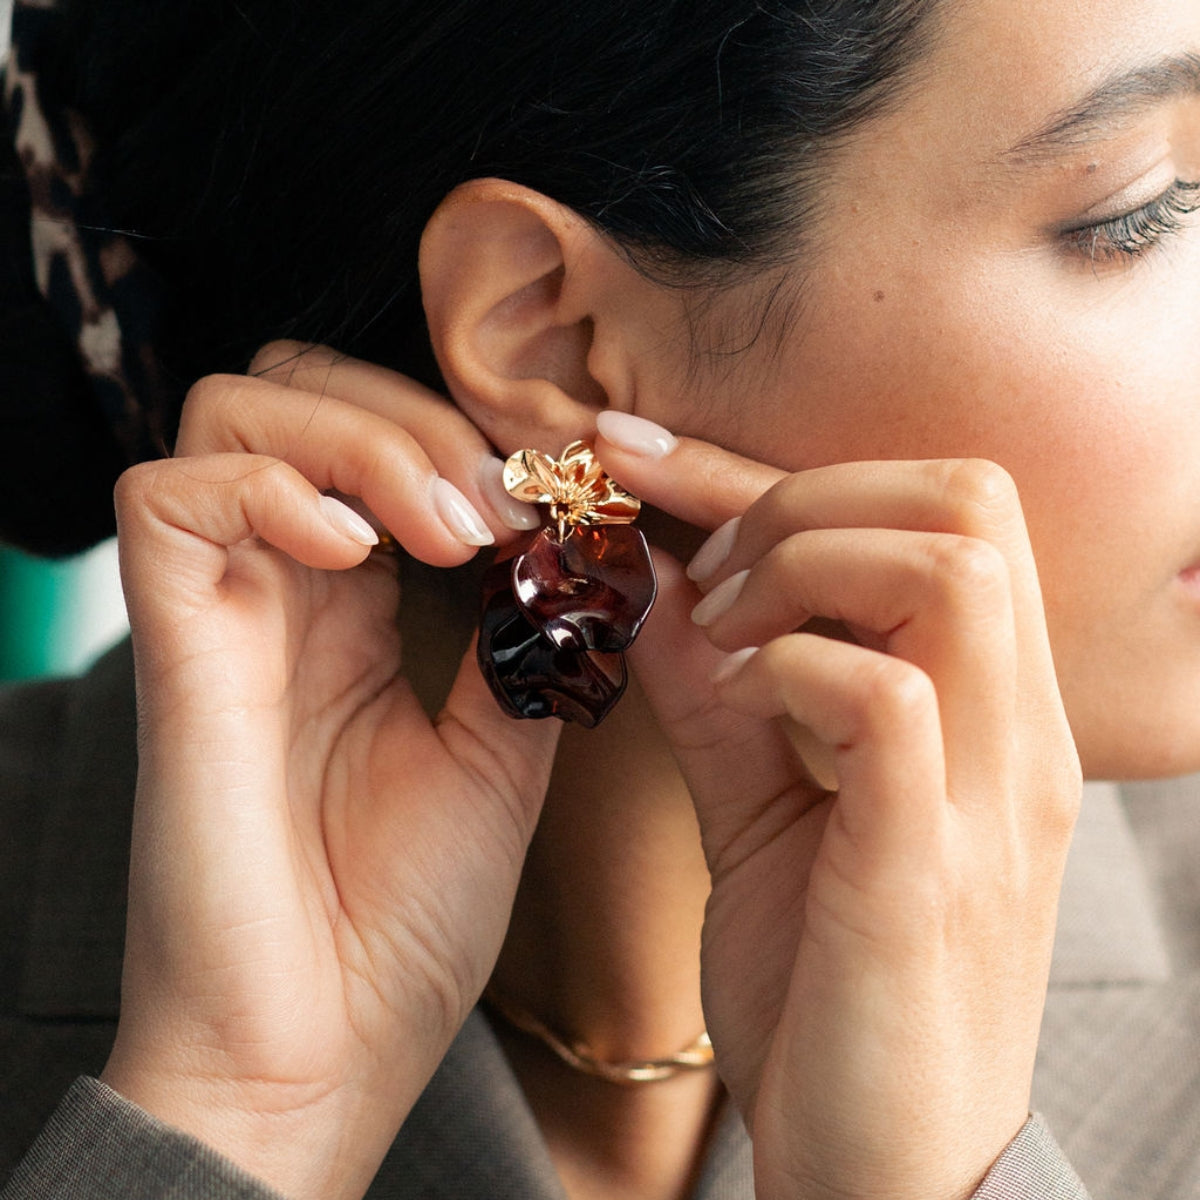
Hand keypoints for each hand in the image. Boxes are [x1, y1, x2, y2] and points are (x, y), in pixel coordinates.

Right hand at [104, 344, 559, 1199]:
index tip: (550, 485)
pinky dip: (272, 490)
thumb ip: (517, 637)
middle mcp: (282, 592)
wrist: (323, 1049)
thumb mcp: (500, 751)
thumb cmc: (405, 918)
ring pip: (235, 414)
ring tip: (445, 530)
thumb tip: (564, 544)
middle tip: (493, 504)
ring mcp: (223, 610)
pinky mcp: (170, 644)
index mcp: (355, 610)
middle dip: (411, 416)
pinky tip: (357, 555)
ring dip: (359, 441)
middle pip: (299, 394)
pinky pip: (168, 497)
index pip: (375, 439)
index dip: (461, 432)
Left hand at [596, 421, 1081, 1199]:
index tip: (642, 457)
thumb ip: (719, 693)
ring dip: (800, 568)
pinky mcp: (931, 869)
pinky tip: (736, 700)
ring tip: (720, 633)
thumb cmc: (827, 979)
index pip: (933, 508)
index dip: (774, 465)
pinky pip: (889, 697)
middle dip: (799, 498)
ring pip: (947, 568)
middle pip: (965, 501)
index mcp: (991, 708)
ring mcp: (991, 797)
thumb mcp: (762, 806)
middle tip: (705, 572)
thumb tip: (655, 584)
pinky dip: (790, 665)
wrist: (881, 1164)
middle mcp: (1018, 734)